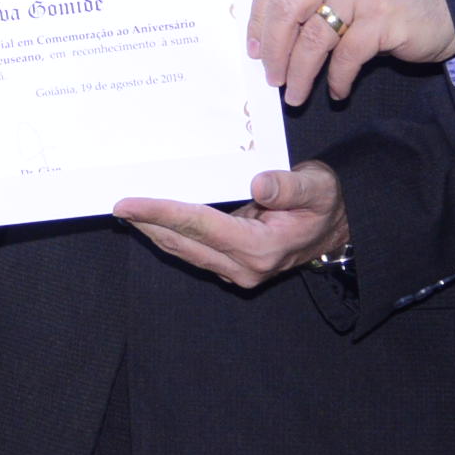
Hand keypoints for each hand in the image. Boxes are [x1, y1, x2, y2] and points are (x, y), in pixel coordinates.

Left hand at [115, 161, 348, 290]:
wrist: (339, 225)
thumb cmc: (326, 202)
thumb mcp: (317, 188)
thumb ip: (289, 188)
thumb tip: (258, 185)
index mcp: (262, 248)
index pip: (201, 226)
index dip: (162, 213)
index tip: (129, 204)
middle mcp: (244, 266)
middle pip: (183, 242)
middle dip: (147, 224)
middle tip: (116, 203)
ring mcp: (237, 270)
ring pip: (184, 250)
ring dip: (154, 231)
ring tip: (126, 210)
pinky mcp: (232, 265)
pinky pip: (193, 249)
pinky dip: (170, 234)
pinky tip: (152, 220)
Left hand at [249, 0, 454, 105]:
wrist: (447, 7)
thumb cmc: (387, 2)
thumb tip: (266, 40)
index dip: (257, 22)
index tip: (255, 52)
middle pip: (286, 10)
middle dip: (274, 51)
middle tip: (272, 79)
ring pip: (313, 38)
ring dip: (300, 74)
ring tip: (296, 95)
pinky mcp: (382, 18)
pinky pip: (345, 57)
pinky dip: (337, 80)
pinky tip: (337, 91)